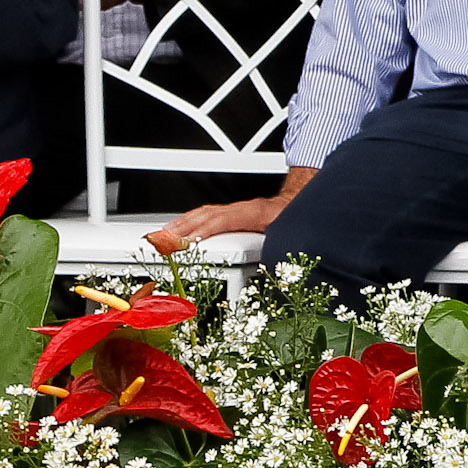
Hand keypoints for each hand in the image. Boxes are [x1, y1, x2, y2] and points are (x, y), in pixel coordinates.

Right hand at [147, 171, 306, 255]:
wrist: (306, 201)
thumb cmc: (297, 219)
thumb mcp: (290, 234)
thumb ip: (281, 250)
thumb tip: (274, 266)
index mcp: (256, 214)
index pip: (223, 219)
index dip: (202, 230)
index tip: (184, 241)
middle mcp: (244, 209)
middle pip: (207, 215)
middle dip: (182, 228)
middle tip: (161, 240)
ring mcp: (238, 209)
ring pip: (205, 213)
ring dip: (182, 223)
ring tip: (163, 235)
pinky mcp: (235, 212)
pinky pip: (208, 213)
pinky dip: (191, 220)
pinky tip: (181, 228)